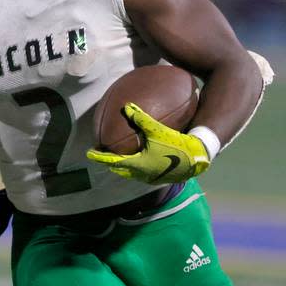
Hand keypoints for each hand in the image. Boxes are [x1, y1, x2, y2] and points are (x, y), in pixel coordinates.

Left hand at [85, 103, 210, 183]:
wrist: (197, 159)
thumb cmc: (177, 144)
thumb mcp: (157, 130)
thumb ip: (141, 118)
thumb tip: (126, 106)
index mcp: (137, 164)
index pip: (113, 160)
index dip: (100, 157)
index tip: (89, 153)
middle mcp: (142, 174)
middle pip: (120, 170)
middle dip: (110, 163)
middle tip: (103, 155)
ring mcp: (151, 178)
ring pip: (131, 173)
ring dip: (123, 166)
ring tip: (119, 158)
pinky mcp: (160, 178)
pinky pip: (142, 173)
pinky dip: (136, 166)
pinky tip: (141, 158)